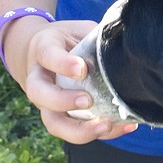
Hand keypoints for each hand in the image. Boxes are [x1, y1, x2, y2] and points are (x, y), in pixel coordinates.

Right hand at [21, 19, 138, 143]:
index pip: (48, 56)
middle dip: (62, 101)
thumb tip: (122, 47)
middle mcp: (38, 79)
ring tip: (105, 126)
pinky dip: (99, 133)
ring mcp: (46, 103)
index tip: (82, 69)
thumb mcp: (77, 29)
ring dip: (79, 130)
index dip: (63, 64)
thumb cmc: (65, 41)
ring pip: (53, 123)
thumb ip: (94, 38)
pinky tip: (124, 126)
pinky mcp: (60, 117)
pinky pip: (74, 131)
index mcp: (42, 49)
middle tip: (87, 101)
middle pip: (40, 95)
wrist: (40, 56)